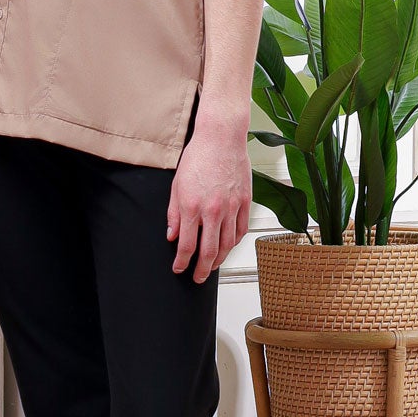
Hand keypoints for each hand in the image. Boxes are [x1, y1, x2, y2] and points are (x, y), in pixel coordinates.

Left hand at [166, 116, 250, 282]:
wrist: (221, 138)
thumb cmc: (197, 157)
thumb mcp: (176, 185)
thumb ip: (173, 213)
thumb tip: (172, 235)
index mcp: (192, 206)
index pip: (187, 245)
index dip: (182, 262)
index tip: (179, 268)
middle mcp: (213, 210)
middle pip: (209, 251)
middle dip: (201, 269)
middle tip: (197, 278)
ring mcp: (231, 207)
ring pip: (228, 244)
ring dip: (219, 260)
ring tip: (212, 267)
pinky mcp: (245, 202)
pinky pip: (241, 230)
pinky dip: (234, 243)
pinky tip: (228, 247)